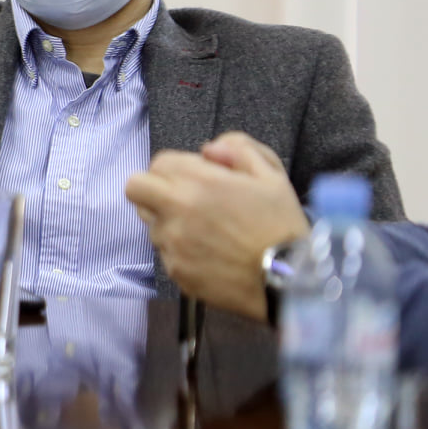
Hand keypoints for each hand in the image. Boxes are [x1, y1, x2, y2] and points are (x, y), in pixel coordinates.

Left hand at [124, 132, 310, 321]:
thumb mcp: (272, 176)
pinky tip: (210, 253)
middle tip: (182, 199)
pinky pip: (165, 252)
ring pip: (150, 222)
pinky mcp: (176, 270)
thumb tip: (209, 148)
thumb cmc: (282, 226)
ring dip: (168, 220)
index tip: (198, 179)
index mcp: (198, 181)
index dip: (177, 168)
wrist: (291, 280)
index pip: (159, 162)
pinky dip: (180, 250)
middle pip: (136, 188)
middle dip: (154, 188)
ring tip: (205, 230)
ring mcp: (173, 242)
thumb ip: (239, 149)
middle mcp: (177, 210)